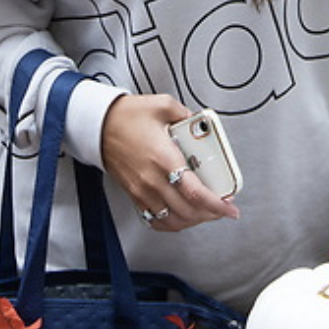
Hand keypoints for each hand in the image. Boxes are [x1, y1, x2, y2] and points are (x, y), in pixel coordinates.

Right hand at [98, 94, 237, 232]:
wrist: (97, 124)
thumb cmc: (125, 116)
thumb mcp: (162, 104)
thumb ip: (187, 114)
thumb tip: (201, 123)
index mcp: (164, 158)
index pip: (195, 192)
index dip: (217, 205)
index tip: (230, 207)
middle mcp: (152, 179)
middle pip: (188, 211)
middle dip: (211, 214)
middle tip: (222, 207)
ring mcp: (142, 190)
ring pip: (173, 220)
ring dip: (193, 220)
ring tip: (205, 212)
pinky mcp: (134, 194)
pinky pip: (155, 219)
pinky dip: (172, 223)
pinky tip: (181, 216)